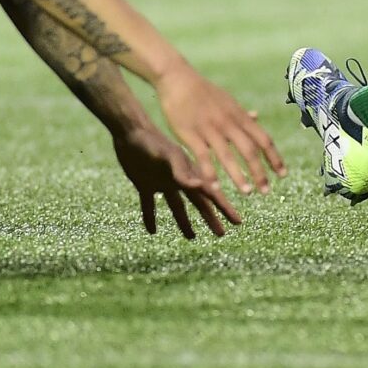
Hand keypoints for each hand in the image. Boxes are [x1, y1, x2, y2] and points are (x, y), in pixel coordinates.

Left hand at [112, 118, 242, 238]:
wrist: (129, 130)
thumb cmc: (151, 141)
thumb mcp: (167, 156)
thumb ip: (182, 171)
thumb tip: (202, 186)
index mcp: (188, 172)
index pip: (210, 193)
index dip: (224, 207)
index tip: (237, 221)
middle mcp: (178, 179)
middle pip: (198, 202)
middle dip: (210, 218)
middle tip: (221, 233)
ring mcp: (162, 182)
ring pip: (176, 206)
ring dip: (184, 222)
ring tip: (191, 237)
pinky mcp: (144, 184)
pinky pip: (149, 205)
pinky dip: (150, 217)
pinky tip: (152, 231)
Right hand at [155, 66, 284, 194]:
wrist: (177, 79)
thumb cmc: (203, 91)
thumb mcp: (227, 100)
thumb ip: (241, 113)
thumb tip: (257, 117)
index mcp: (239, 116)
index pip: (263, 139)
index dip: (274, 158)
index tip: (283, 175)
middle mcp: (228, 123)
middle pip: (249, 150)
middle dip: (260, 172)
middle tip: (266, 191)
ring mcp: (209, 128)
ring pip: (227, 155)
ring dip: (239, 176)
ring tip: (247, 193)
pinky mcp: (190, 133)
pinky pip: (203, 156)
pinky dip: (210, 173)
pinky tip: (215, 188)